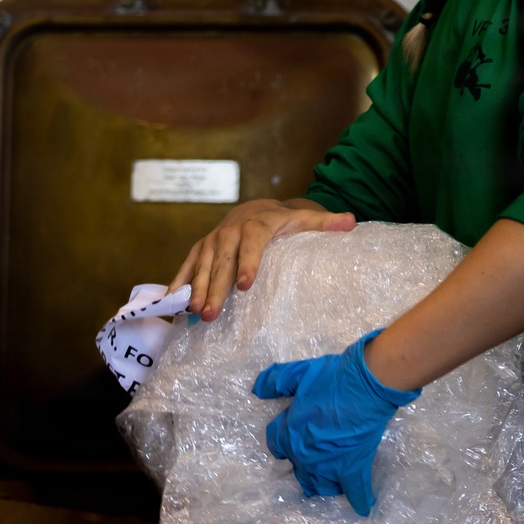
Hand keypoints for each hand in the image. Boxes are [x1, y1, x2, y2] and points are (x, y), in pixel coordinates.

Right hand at [168, 198, 354, 320]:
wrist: (253, 209)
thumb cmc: (282, 221)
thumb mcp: (303, 220)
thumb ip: (325, 224)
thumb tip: (352, 222)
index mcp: (256, 225)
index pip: (251, 244)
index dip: (247, 263)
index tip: (245, 285)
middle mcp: (229, 232)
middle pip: (221, 261)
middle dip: (216, 287)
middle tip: (212, 314)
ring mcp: (212, 240)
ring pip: (202, 265)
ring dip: (197, 289)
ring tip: (195, 314)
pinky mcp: (200, 249)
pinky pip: (187, 266)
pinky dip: (178, 283)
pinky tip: (171, 304)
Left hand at [252, 330, 419, 516]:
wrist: (364, 385)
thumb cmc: (331, 378)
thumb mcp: (299, 373)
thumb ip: (276, 380)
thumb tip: (257, 390)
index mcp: (290, 433)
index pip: (276, 444)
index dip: (282, 435)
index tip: (293, 429)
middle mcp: (304, 456)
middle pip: (296, 467)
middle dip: (301, 459)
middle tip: (313, 448)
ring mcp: (329, 467)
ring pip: (318, 485)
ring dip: (320, 481)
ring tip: (327, 475)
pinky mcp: (353, 470)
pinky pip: (355, 493)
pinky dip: (359, 500)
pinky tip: (362, 504)